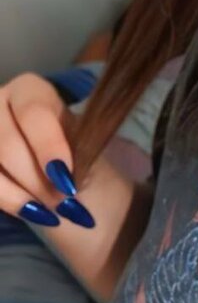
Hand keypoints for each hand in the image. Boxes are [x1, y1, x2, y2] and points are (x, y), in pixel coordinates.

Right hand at [0, 72, 93, 229]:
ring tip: (49, 211)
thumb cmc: (78, 158)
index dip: (49, 146)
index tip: (67, 180)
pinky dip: (8, 201)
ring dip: (19, 193)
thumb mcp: (84, 148)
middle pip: (6, 143)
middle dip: (36, 179)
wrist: (67, 183)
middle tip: (63, 202)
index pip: (33, 112)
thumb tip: (65, 180)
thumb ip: (76, 154)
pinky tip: (31, 212)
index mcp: (30, 91)